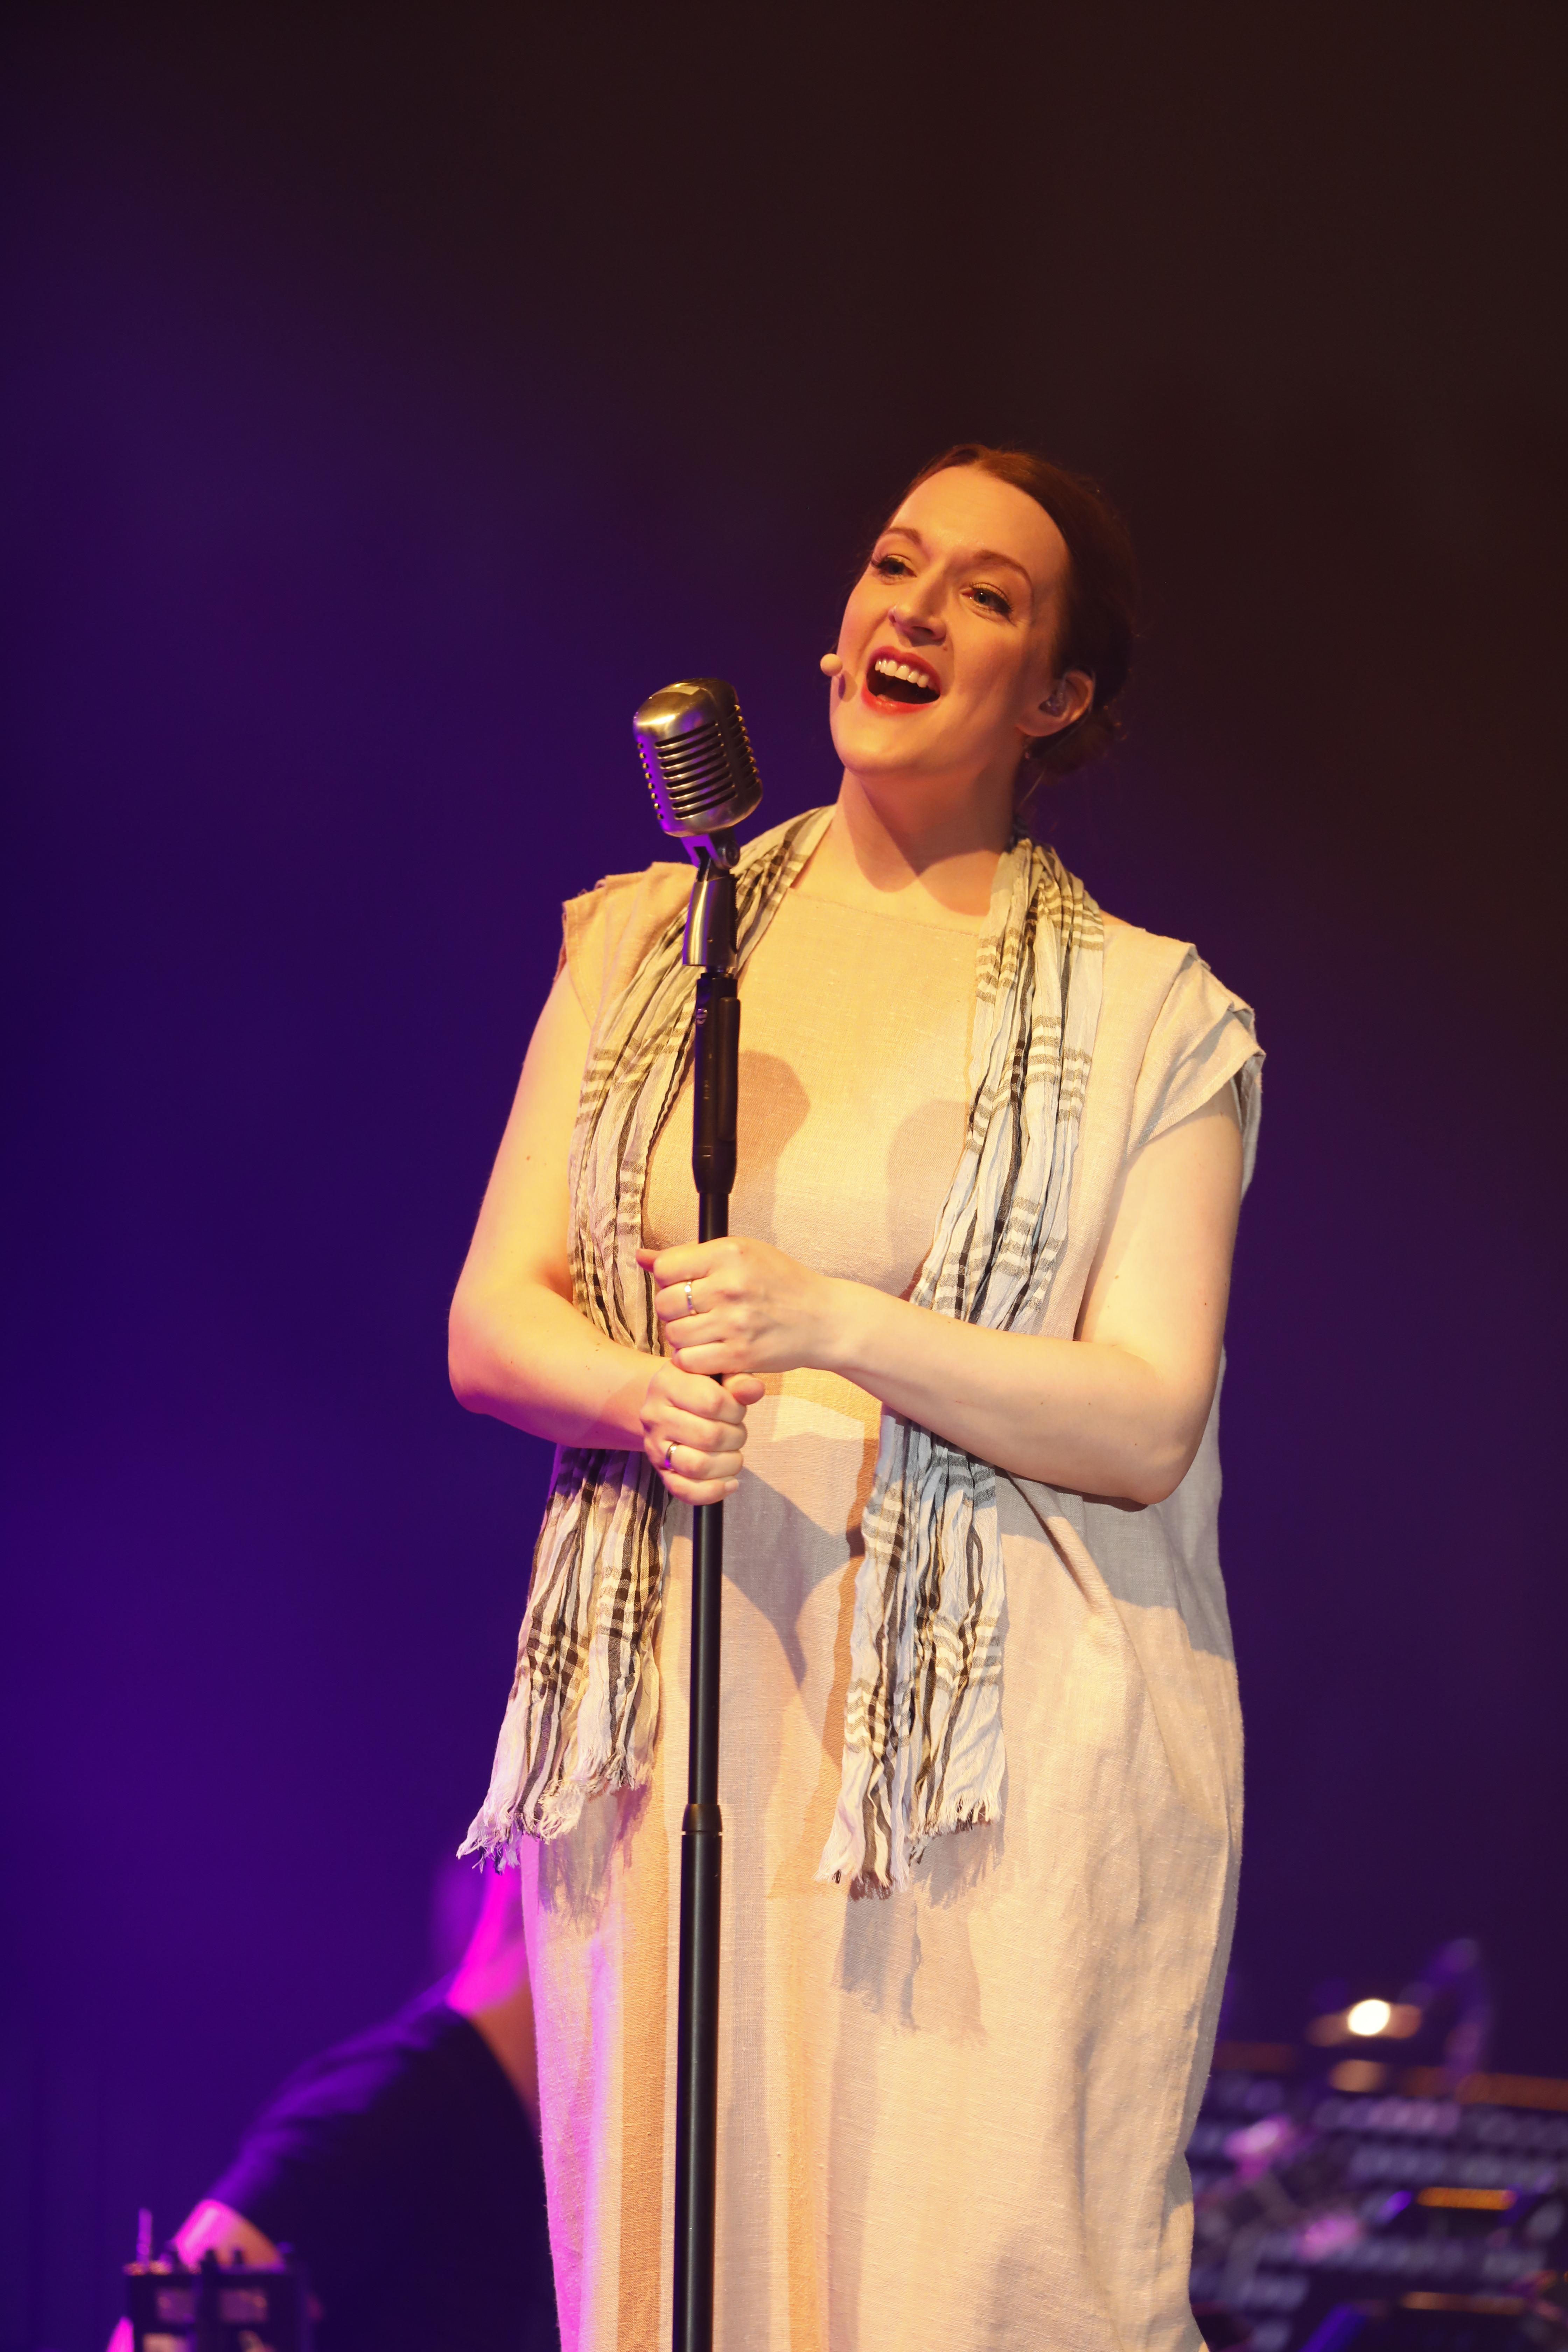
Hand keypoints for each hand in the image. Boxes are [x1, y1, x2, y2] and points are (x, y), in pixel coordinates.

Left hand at [637, 1237, 839, 1379]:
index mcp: (729, 1254)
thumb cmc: (780, 1282)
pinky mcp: (740, 1356)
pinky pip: (689, 1361)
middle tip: (694, 1312)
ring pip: (673, 1335)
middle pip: (665, 1303)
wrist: (822, 1319)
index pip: (665, 1268)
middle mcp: (730, 1286)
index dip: (668, 1279)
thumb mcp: (741, 1254)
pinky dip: (693, 1359)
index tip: (685, 1285)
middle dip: (673, 1310)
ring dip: (682, 1337)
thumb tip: (641, 1257)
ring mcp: (735, 1323)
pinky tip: (709, 1350)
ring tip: (703, 1331)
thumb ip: (689, 1255)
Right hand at [638, 1353, 763, 1505]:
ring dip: (728, 1464)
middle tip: (736, 1431)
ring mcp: (654, 1446)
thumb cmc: (699, 1386)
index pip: (713, 1402)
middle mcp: (654, 1415)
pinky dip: (714, 1491)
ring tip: (733, 1453)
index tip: (737, 1408)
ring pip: (698, 1466)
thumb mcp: (717, 1373)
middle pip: (709, 1437)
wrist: (667, 1404)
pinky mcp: (660, 1472)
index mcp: (668, 1383)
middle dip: (735, 1437)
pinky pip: (685, 1491)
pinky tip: (730, 1482)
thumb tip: (755, 1390)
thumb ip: (737, 1379)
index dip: (736, 1409)